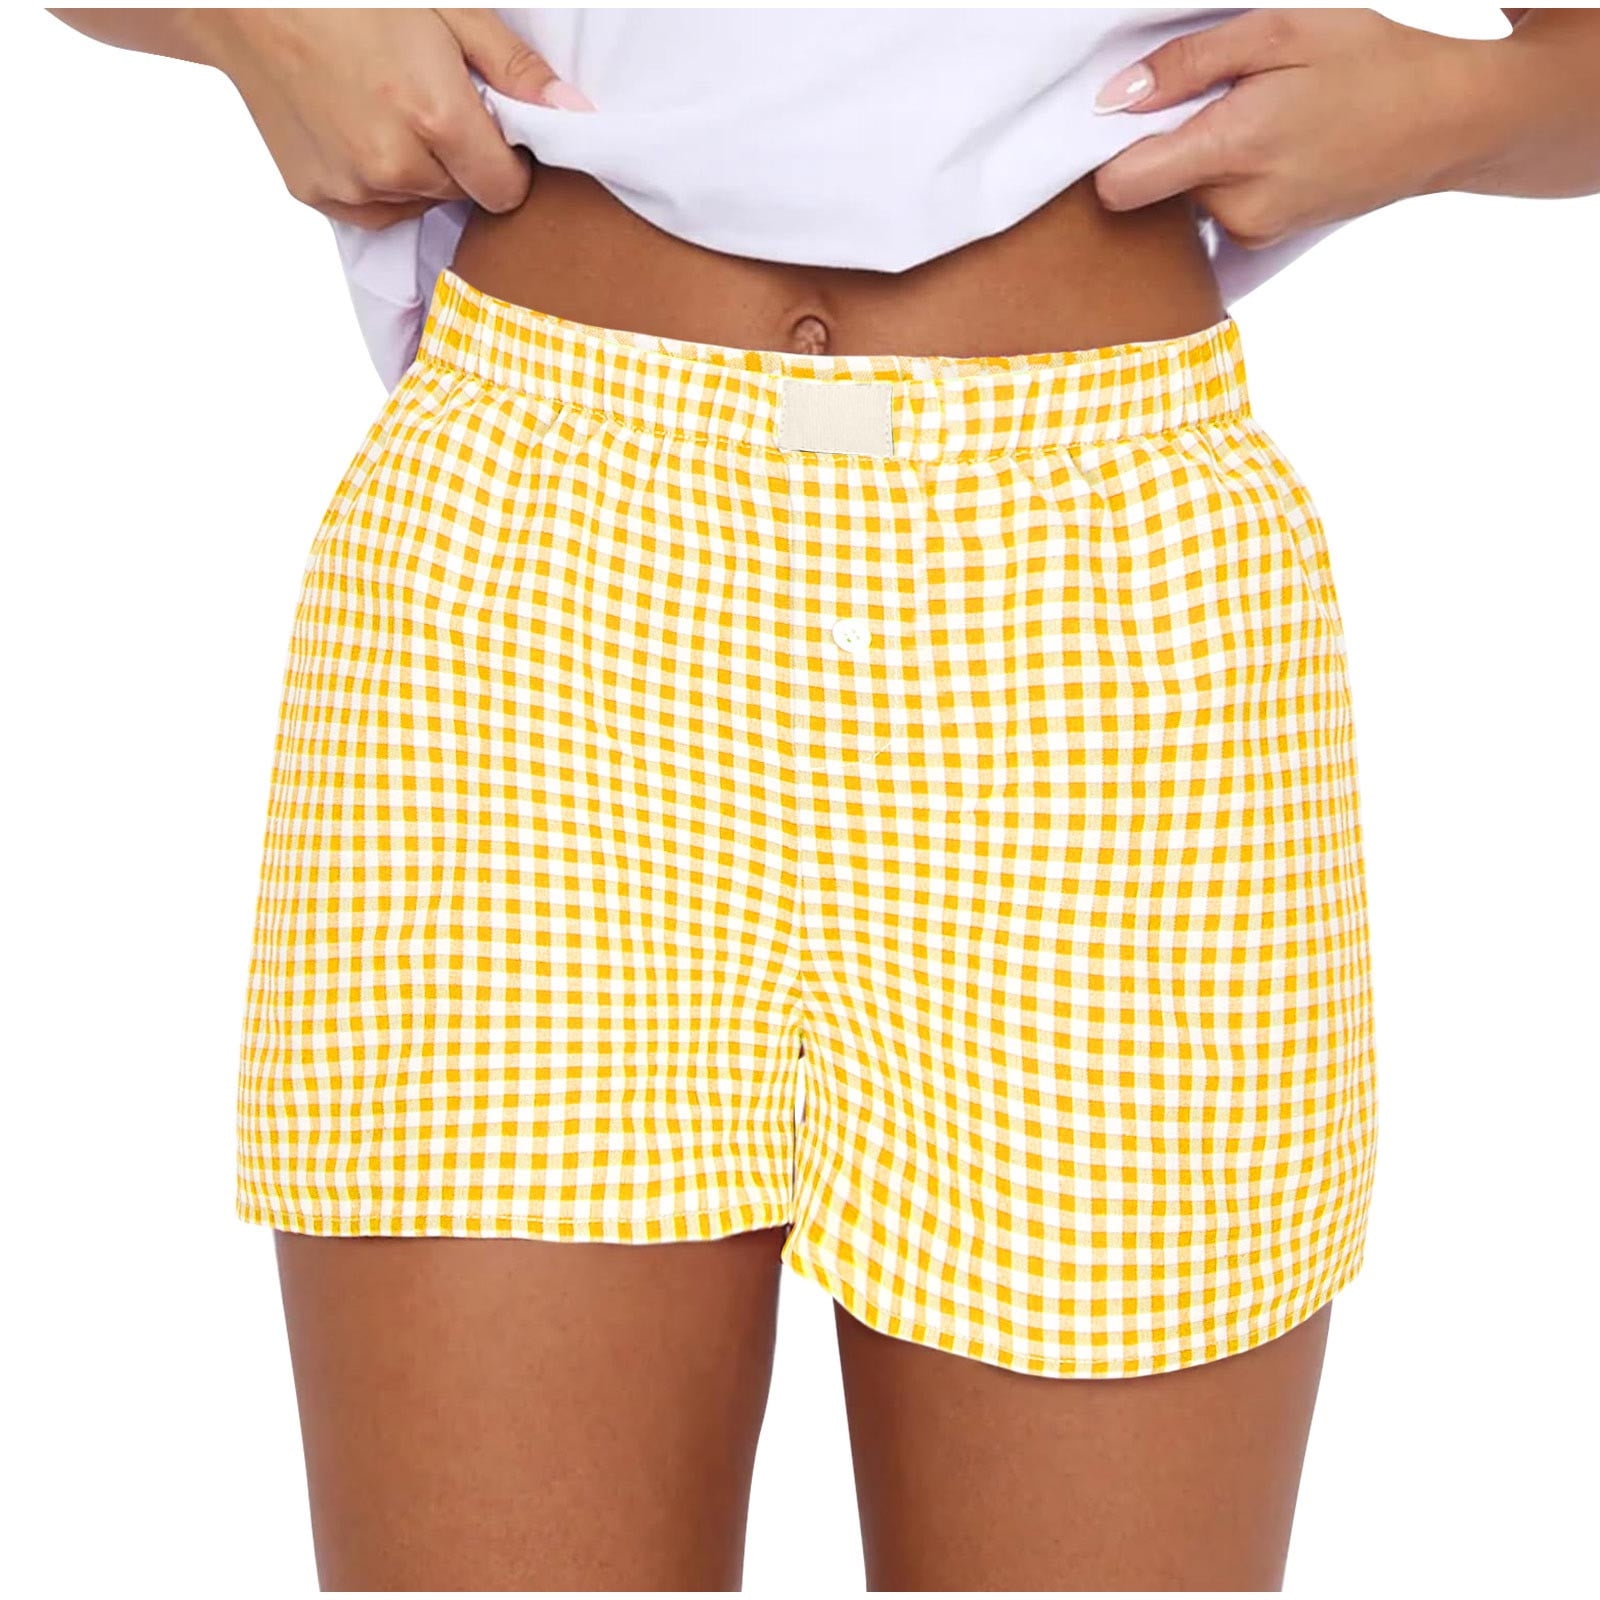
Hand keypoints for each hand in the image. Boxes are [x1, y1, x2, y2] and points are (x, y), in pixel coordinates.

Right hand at [186, 7, 594, 229]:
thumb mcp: (448, 9)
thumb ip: (514, 69)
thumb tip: (576, 114)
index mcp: (436, 119)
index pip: (507, 189)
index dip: (507, 161)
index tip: (489, 127)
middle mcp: (396, 165)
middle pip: (464, 194)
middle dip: (459, 157)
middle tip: (424, 98)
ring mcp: (354, 186)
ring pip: (420, 202)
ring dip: (417, 168)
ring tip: (383, 106)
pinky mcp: (320, 196)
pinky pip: (377, 208)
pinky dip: (377, 180)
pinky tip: (354, 126)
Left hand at [1089, 9, 1487, 249]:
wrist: (1446, 121)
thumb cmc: (1370, 63)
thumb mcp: (1283, 31)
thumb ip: (1190, 64)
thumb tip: (1114, 98)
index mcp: (1233, 150)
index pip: (1119, 185)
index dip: (1112, 149)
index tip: (1135, 114)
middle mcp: (1235, 207)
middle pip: (1151, 184)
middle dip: (1169, 140)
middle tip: (1225, 99)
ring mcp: (1250, 230)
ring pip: (1184, 196)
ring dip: (1204, 157)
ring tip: (1262, 118)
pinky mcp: (1263, 238)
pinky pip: (1216, 207)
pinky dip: (1229, 176)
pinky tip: (1275, 147)